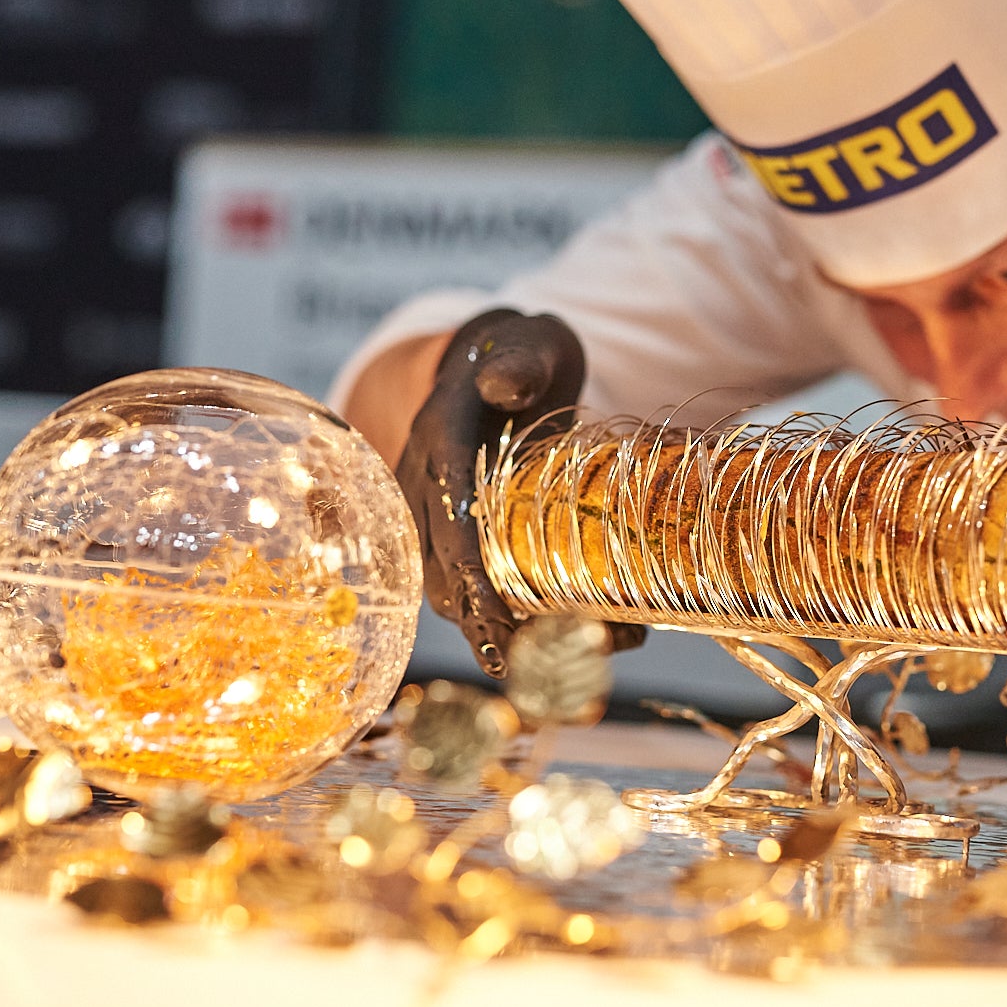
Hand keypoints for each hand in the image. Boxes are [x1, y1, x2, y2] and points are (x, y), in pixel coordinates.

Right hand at [394, 308, 641, 675]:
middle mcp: (429, 488)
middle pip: (442, 576)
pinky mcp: (465, 539)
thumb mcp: (529, 343)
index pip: (446, 517)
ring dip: (507, 636)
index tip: (499, 618)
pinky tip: (578, 640)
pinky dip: (519, 624)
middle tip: (546, 662)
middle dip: (489, 625)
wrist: (502, 361)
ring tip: (573, 659)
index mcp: (440, 442)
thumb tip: (507, 384)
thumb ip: (520, 360)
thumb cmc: (522, 353)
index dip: (470, 572)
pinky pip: (478, 592)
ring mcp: (443, 518)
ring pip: (457, 595)